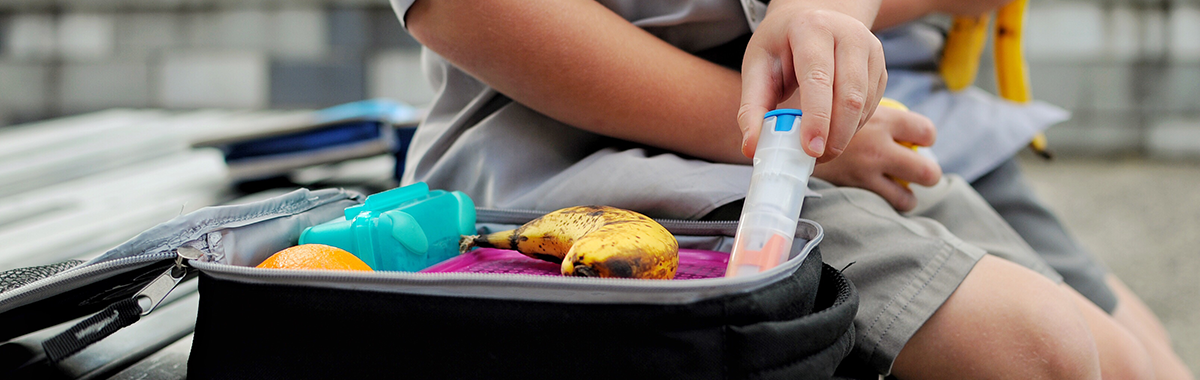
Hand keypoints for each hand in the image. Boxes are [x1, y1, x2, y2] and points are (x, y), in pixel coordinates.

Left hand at [739, 2, 886, 163]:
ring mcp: (870, 50)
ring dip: (843, 135)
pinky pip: (871, 107)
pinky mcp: (880, 67)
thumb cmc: (781, 45)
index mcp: (812, 28)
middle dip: (834, 135)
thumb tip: (752, 147)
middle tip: (815, 158)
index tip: (810, 149)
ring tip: (819, 148)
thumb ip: (752, 107)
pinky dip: (852, 127)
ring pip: (864, 105)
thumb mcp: (757, 66)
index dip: (817, 117)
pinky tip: (833, 130)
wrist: (810, 19)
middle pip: (850, 95)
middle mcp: (848, 34)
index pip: (818, 78)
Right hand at [811, 105, 940, 210]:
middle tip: (916, 171)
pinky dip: (887, 204)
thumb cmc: (814, 112)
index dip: (925, 138)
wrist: (784, 134)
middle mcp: (880, 147)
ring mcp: (869, 172)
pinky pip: (884, 204)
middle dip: (926, 173)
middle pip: (926, 170)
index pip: (925, 131)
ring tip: (899, 190)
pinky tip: (878, 197)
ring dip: (907, 195)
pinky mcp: (854, 189)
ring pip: (908, 197)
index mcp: (883, 119)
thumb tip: (880, 112)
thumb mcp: (844, 101)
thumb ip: (866, 108)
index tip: (917, 141)